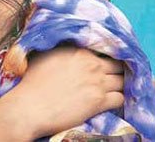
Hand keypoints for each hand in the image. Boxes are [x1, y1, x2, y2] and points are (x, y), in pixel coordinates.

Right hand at [9, 44, 124, 138]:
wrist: (31, 106)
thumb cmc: (32, 81)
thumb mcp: (44, 55)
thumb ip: (61, 50)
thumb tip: (65, 48)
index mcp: (79, 51)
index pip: (105, 50)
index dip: (106, 58)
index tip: (105, 64)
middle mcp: (91, 64)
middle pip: (118, 65)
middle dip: (117, 71)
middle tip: (113, 77)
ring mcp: (97, 83)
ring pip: (122, 81)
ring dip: (119, 85)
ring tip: (114, 90)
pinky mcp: (99, 101)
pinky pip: (120, 98)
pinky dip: (118, 100)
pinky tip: (110, 102)